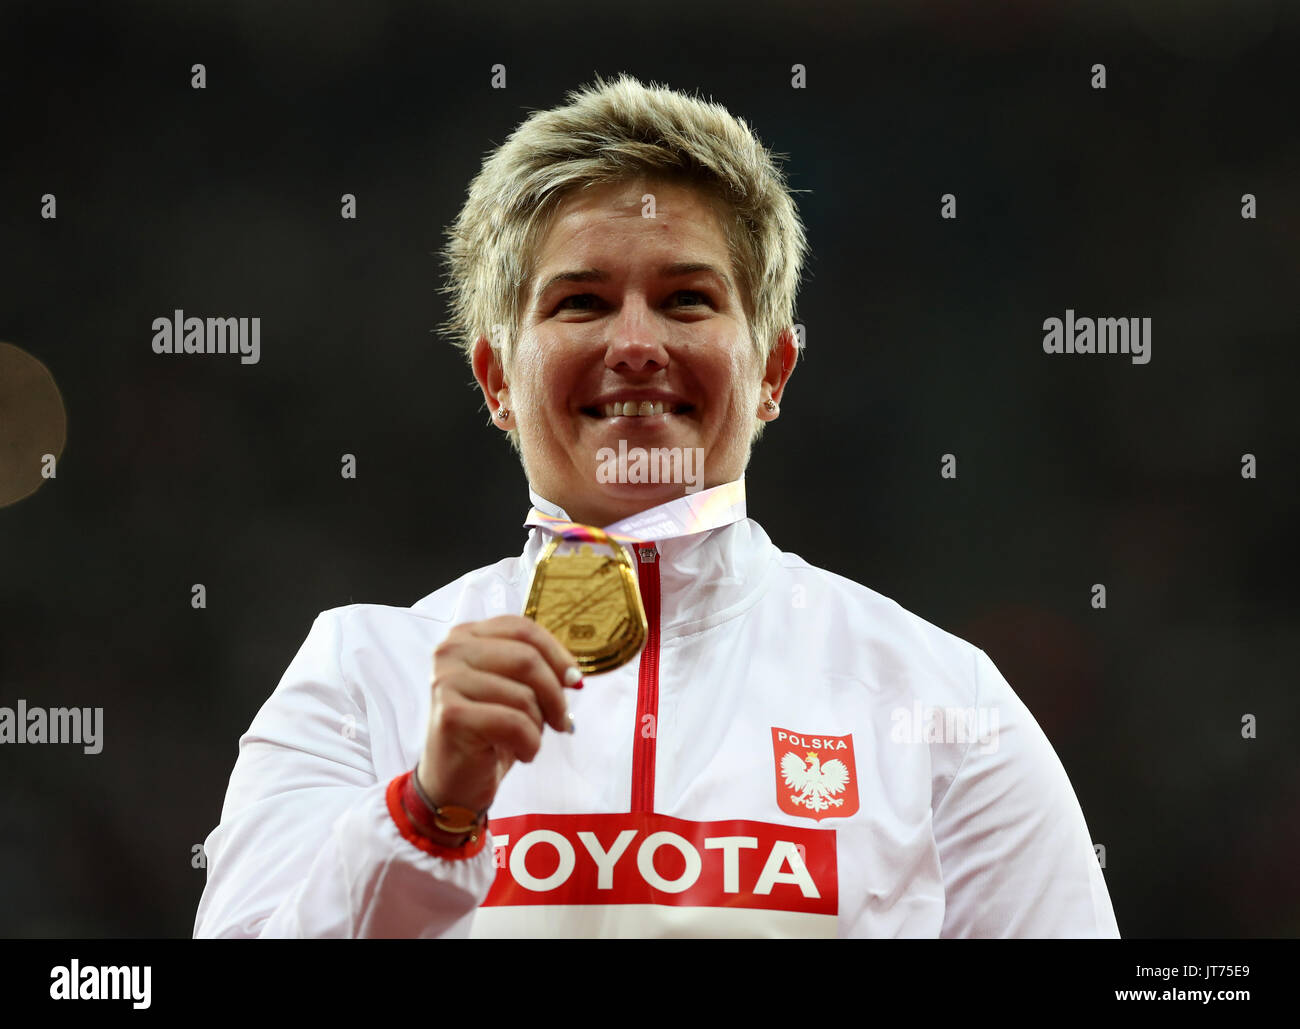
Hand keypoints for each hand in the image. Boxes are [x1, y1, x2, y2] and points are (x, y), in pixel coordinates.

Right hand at [417, 615, 580, 820]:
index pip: (523, 628)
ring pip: (524, 695)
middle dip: (555, 695)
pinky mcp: (452, 715)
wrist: (454, 782)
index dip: (556, 654)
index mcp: (465, 636)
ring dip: (539, 725)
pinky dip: (530, 745)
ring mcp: (446, 682)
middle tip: (561, 721)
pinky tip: (520, 754)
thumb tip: (572, 674)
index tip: (574, 680)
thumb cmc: (488, 733)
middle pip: (527, 659)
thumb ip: (535, 668)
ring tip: (526, 740)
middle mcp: (450, 652)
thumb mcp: (512, 688)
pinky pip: (515, 724)